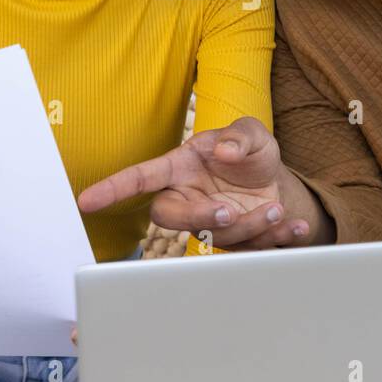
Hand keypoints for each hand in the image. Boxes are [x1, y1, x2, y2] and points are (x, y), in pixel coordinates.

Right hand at [76, 116, 309, 248]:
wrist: (275, 179)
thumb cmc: (249, 152)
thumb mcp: (252, 132)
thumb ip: (239, 135)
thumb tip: (223, 151)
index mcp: (179, 168)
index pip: (140, 177)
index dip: (112, 189)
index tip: (86, 201)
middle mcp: (188, 198)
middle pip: (170, 217)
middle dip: (198, 218)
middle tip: (229, 212)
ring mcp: (209, 223)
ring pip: (215, 236)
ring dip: (249, 227)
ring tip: (275, 208)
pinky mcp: (235, 242)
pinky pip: (249, 249)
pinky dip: (277, 238)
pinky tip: (295, 226)